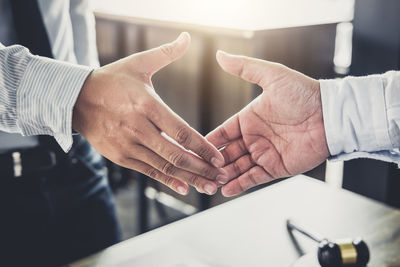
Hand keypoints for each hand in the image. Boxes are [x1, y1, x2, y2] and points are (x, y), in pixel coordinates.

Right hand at [72, 33, 225, 194]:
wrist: (76, 99)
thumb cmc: (112, 80)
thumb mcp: (138, 64)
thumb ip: (166, 53)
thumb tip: (187, 37)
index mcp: (146, 105)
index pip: (181, 132)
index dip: (203, 147)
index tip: (219, 159)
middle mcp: (137, 129)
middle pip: (176, 155)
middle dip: (202, 169)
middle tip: (221, 178)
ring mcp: (127, 145)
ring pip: (164, 167)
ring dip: (189, 178)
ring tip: (208, 187)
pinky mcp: (120, 157)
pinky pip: (149, 172)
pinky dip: (168, 180)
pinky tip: (185, 187)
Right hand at [207, 51, 329, 196]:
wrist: (331, 115)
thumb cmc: (303, 94)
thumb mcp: (271, 76)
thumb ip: (244, 68)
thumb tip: (219, 55)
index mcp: (248, 119)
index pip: (222, 132)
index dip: (208, 141)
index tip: (192, 148)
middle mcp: (253, 138)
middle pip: (226, 153)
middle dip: (212, 162)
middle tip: (198, 169)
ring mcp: (264, 154)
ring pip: (237, 167)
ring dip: (223, 175)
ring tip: (209, 182)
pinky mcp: (276, 167)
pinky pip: (254, 178)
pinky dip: (240, 185)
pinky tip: (226, 190)